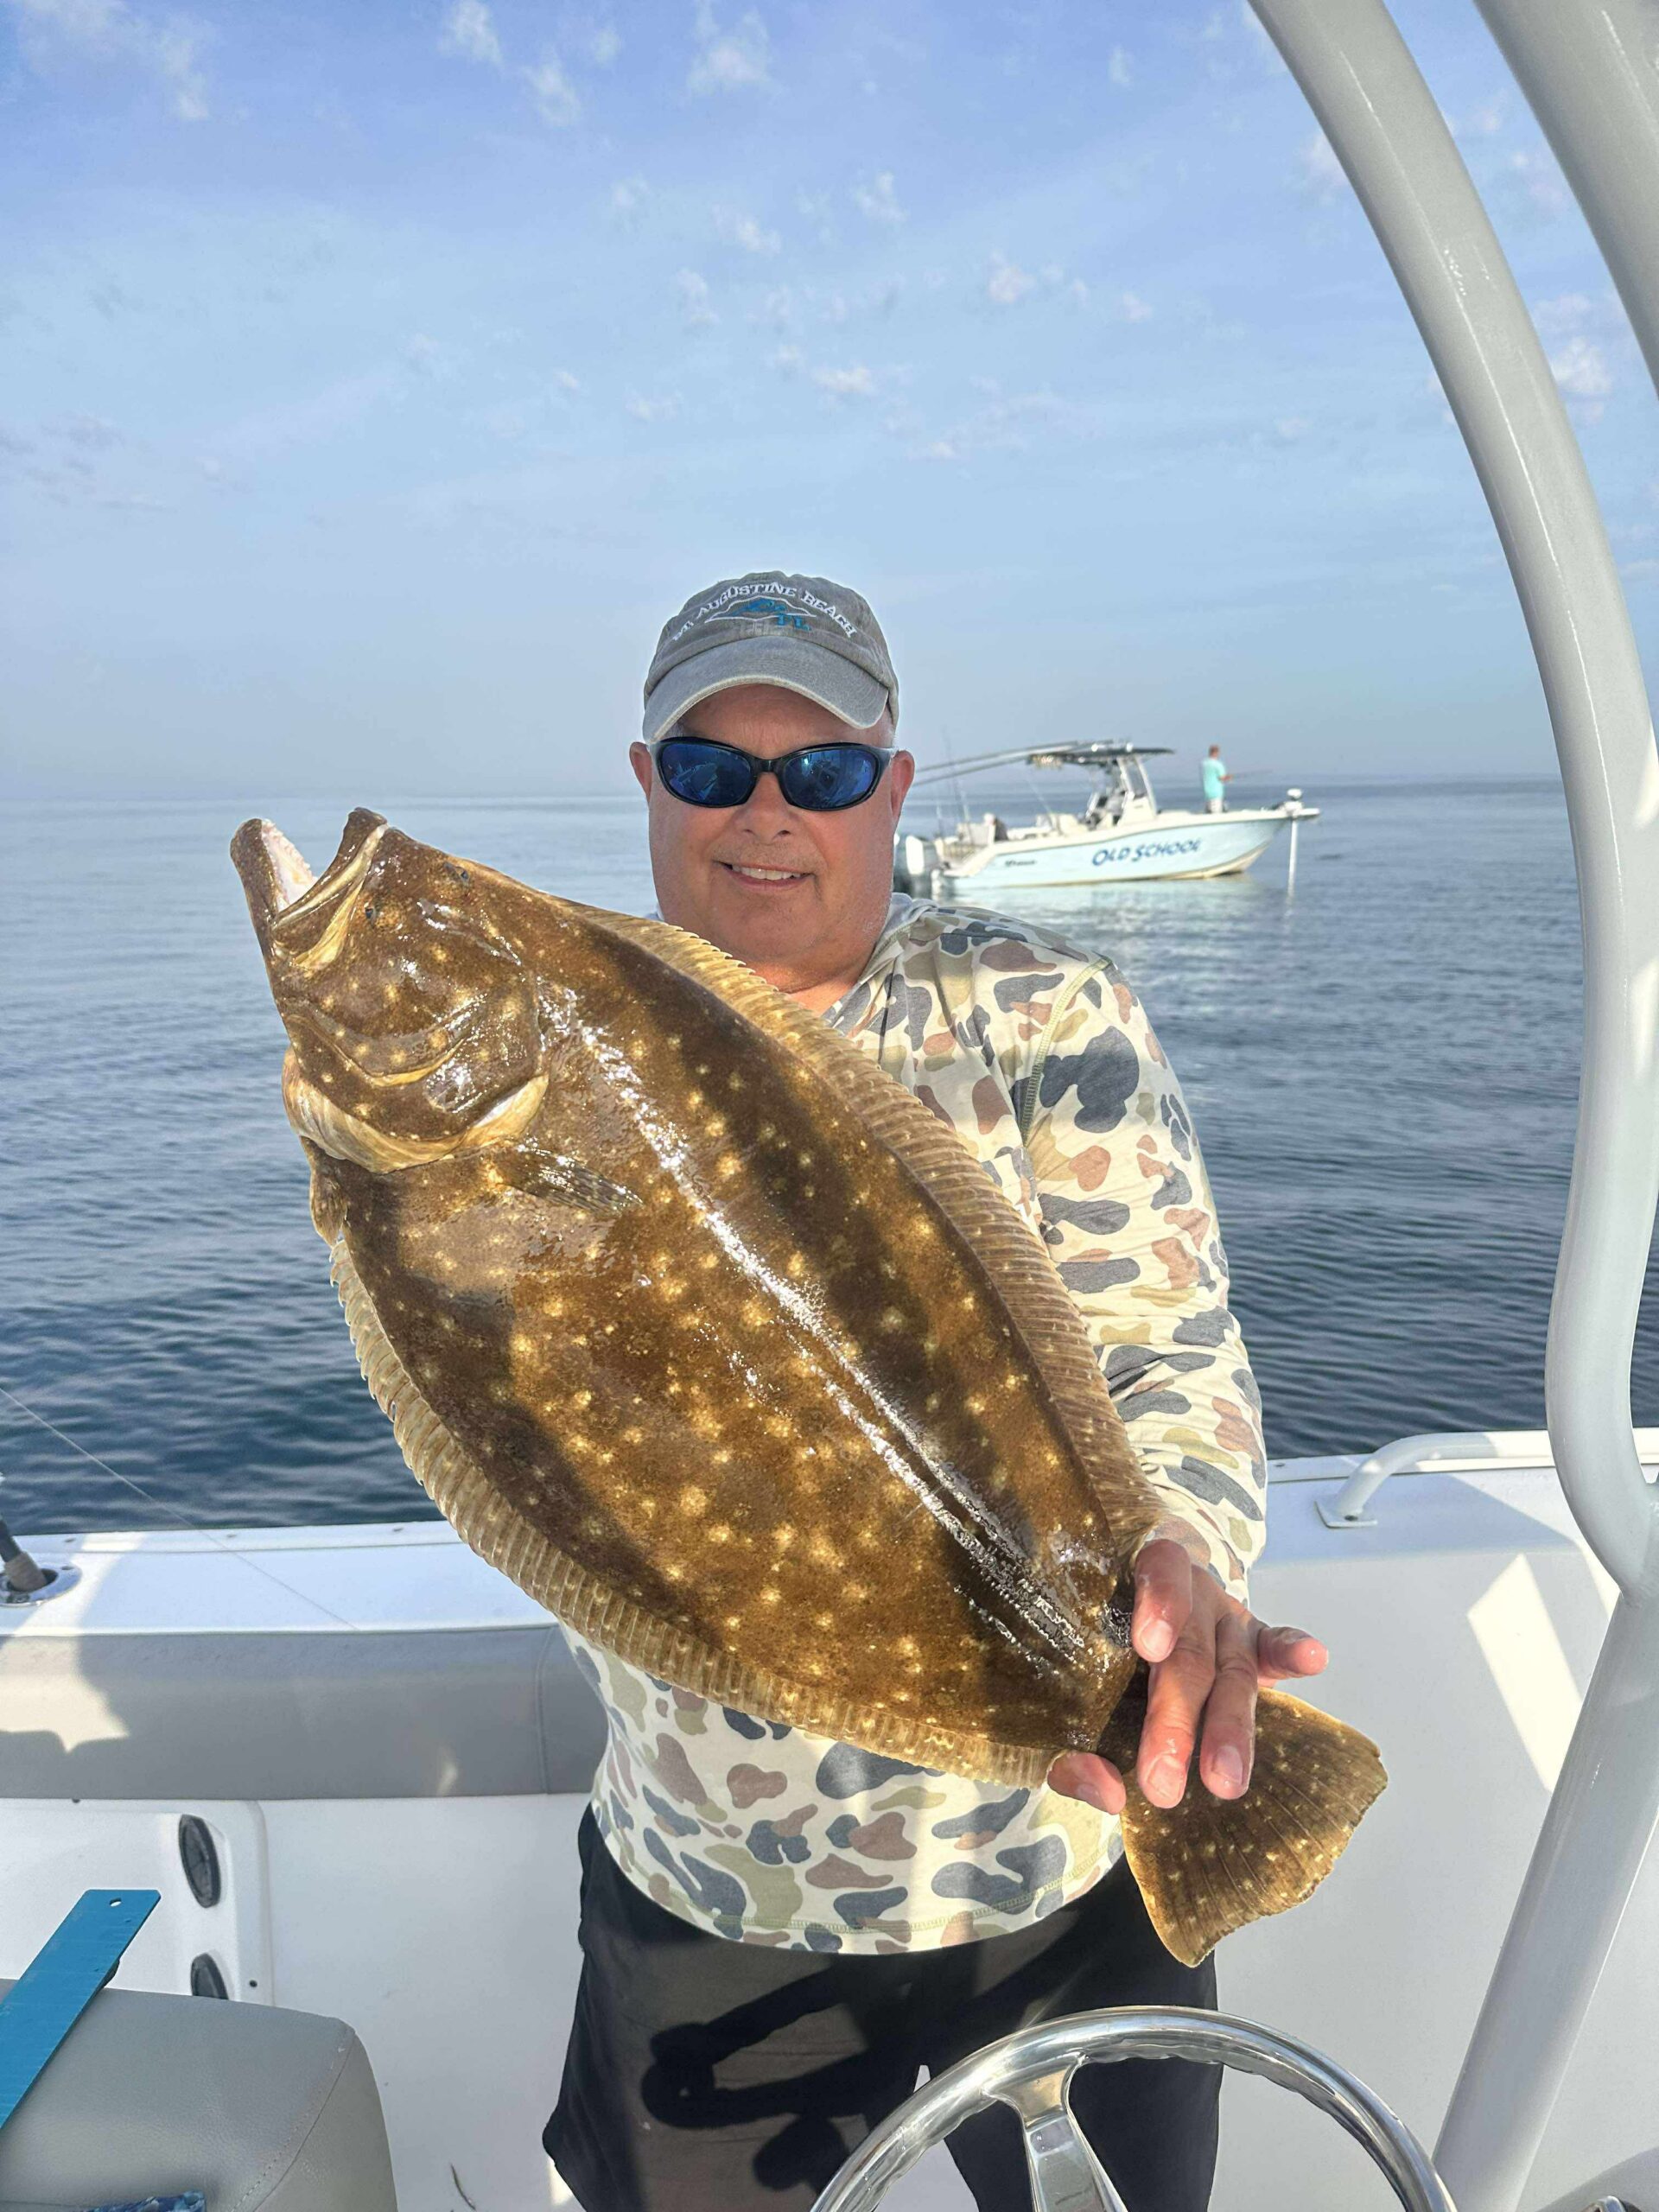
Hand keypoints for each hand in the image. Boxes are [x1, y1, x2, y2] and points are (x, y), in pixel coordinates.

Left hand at [1047, 1534, 1327, 1814]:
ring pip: (1231, 1670)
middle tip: (1162, 1780)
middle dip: (1176, 1718)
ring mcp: (1222, 1617)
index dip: (1157, 1605)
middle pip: (1187, 1651)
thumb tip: (1104, 1792)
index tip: (1150, 1646)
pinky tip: (1313, 1658)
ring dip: (1229, 1728)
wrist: (1136, 1623)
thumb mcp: (1068, 1699)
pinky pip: (1273, 1646)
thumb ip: (1070, 1749)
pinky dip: (1290, 1652)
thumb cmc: (1090, 1661)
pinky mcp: (1253, 1640)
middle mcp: (1183, 1595)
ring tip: (1224, 1780)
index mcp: (1131, 1583)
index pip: (1152, 1575)